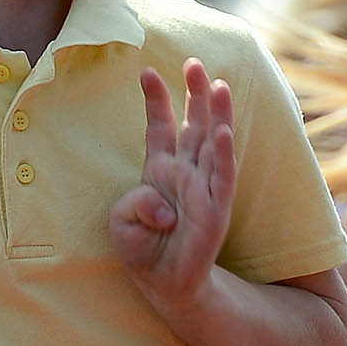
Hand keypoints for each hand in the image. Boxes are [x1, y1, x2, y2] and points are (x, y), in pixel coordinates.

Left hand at [108, 59, 238, 306]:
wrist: (163, 284)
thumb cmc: (142, 248)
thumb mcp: (122, 222)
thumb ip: (135, 205)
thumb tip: (163, 208)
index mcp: (161, 170)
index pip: (161, 127)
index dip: (156, 99)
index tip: (147, 70)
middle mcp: (186, 173)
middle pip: (193, 125)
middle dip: (195, 92)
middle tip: (195, 61)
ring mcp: (204, 189)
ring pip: (214, 143)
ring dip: (217, 114)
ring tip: (219, 83)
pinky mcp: (216, 211)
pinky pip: (222, 179)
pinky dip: (224, 155)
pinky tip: (224, 131)